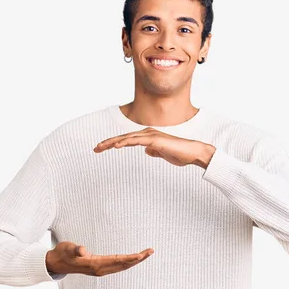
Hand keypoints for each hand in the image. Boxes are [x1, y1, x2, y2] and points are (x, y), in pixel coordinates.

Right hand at [46, 241, 153, 276]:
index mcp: (94, 264)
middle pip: (123, 265)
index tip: (141, 255)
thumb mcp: (68, 248)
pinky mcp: (99, 268)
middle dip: (137, 259)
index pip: (117, 261)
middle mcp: (99, 269)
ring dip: (134, 261)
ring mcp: (99, 270)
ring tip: (145, 254)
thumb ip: (76, 249)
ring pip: (121, 266)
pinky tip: (131, 260)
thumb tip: (83, 250)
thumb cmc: (63, 253)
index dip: (130, 258)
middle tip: (151, 251)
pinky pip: (117, 267)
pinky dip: (126, 263)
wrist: (56, 263)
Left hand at [93, 127, 215, 167]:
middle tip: (95, 149)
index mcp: (148, 137)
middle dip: (108, 143)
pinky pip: (136, 141)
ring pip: (126, 138)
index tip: (102, 149)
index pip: (127, 140)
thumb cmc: (180, 154)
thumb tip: (147, 151)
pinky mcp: (155, 140)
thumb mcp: (163, 154)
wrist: (194, 153)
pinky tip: (116, 146)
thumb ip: (154, 152)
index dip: (113, 143)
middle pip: (123, 137)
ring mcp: (150, 135)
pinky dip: (125, 142)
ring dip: (112, 142)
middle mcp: (147, 133)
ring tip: (100, 148)